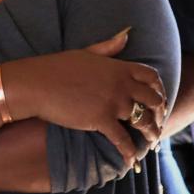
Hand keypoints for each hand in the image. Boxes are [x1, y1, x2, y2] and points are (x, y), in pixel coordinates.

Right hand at [5, 31, 164, 165]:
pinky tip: (131, 160)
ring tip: (151, 141)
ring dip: (151, 134)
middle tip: (157, 123)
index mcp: (118, 67)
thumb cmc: (55, 67)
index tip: (158, 99)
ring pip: (143, 121)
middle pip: (153, 101)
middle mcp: (121, 85)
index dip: (159, 90)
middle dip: (159, 114)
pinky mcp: (101, 120)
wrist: (34, 84)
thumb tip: (126, 34)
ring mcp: (112, 103)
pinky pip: (122, 139)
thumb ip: (108, 46)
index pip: (152, 77)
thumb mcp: (85, 52)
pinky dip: (129, 152)